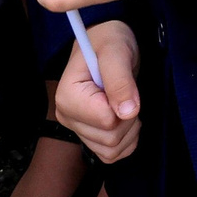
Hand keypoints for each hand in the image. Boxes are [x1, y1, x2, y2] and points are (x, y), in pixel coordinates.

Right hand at [54, 19, 143, 162]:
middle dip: (129, 118)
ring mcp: (77, 129)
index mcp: (67, 97)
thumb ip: (120, 80)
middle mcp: (67, 117)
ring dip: (130, 130)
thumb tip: (127, 112)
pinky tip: (126, 118)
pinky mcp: (90, 137)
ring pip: (112, 150)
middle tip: (128, 91)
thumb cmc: (109, 41)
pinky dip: (127, 140)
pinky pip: (112, 154)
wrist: (107, 45)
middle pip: (110, 138)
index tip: (123, 84)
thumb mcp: (117, 51)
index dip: (124, 105)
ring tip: (126, 101)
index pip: (105, 121)